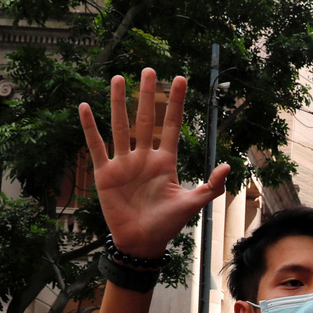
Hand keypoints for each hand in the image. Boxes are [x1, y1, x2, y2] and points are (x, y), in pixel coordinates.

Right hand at [79, 68, 228, 258]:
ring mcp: (124, 163)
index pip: (171, 126)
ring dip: (118, 103)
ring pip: (120, 126)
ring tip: (118, 78)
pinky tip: (86, 106)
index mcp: (166, 162)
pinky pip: (97, 146)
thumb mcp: (192, 204)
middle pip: (145, 119)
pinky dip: (90, 127)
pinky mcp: (105, 173)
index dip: (175, 103)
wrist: (142, 242)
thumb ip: (210, 186)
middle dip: (147, 94)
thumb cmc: (168, 225)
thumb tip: (227, 166)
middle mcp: (144, 157)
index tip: (179, 79)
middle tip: (148, 69)